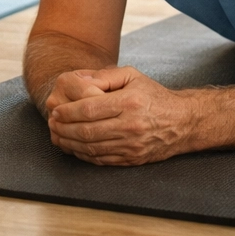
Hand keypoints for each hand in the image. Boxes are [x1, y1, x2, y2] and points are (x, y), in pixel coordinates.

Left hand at [45, 66, 196, 165]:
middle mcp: (130, 126)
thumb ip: (104, 75)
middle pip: (87, 131)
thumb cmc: (153, 95)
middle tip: (51, 124)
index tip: (56, 111)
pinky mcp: (132, 159)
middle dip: (64, 128)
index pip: (90, 109)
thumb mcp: (132, 76)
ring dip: (69, 143)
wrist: (183, 122)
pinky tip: (73, 147)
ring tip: (57, 135)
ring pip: (91, 148)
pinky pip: (101, 159)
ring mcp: (132, 146)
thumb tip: (78, 79)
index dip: (68, 112)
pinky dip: (83, 154)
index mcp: (129, 103)